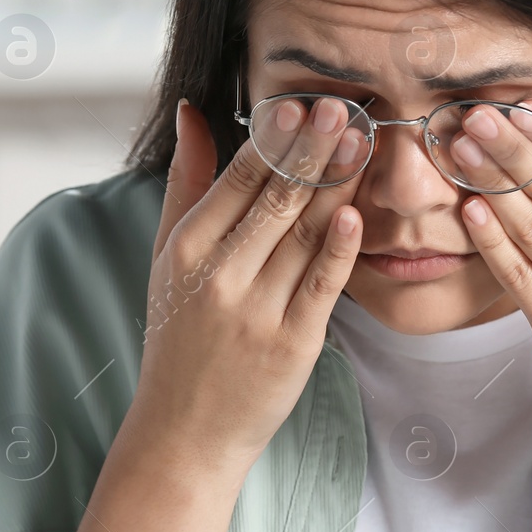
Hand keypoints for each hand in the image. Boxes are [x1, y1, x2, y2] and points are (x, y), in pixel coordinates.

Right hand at [133, 96, 365, 468]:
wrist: (185, 429)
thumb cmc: (180, 338)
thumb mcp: (167, 256)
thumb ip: (187, 182)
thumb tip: (193, 111)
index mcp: (188, 248)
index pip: (237, 179)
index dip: (275, 138)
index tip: (304, 102)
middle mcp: (220, 276)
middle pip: (276, 198)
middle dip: (312, 149)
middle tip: (342, 106)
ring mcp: (257, 310)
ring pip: (305, 233)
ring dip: (337, 184)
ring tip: (363, 141)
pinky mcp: (292, 343)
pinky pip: (322, 285)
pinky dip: (341, 247)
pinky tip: (358, 211)